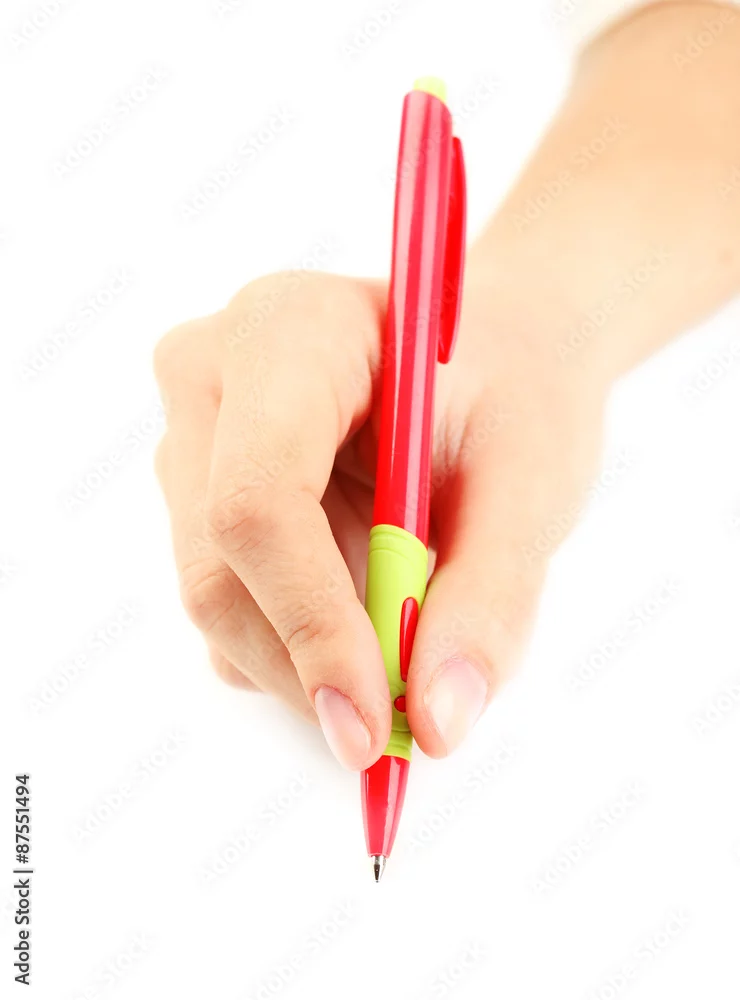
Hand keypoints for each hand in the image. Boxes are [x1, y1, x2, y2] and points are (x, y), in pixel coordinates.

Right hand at [154, 267, 605, 769]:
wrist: (498, 352)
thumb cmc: (518, 387)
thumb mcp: (531, 478)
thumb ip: (489, 597)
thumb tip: (438, 724)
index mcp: (287, 333)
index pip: (257, 498)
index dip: (310, 620)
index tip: (377, 722)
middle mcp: (212, 378)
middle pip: (219, 564)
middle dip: (310, 667)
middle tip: (403, 734)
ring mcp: (193, 437)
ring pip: (215, 596)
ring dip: (307, 662)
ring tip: (404, 652)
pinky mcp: (199, 493)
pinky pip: (226, 600)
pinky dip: (295, 644)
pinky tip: (363, 616)